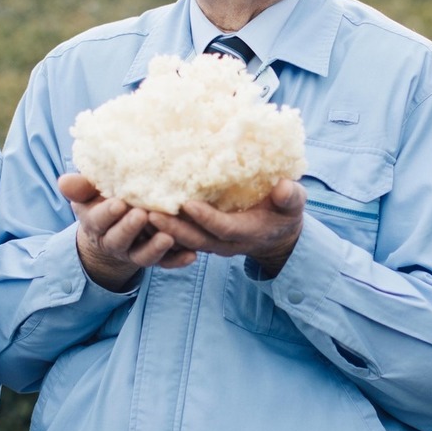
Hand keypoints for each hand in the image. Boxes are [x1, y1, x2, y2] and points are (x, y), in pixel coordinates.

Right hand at [58, 174, 195, 291]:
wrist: (116, 225)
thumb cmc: (102, 201)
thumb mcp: (88, 193)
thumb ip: (79, 187)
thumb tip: (64, 181)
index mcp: (96, 224)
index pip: (98, 221)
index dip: (107, 214)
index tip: (119, 203)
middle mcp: (115, 242)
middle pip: (119, 240)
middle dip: (129, 229)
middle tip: (142, 215)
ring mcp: (135, 252)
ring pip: (143, 256)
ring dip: (155, 249)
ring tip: (168, 238)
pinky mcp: (156, 258)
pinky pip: (166, 263)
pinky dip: (178, 261)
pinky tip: (192, 255)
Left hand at [147, 179, 306, 277]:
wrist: (277, 235)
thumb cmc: (285, 213)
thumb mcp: (293, 205)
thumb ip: (290, 198)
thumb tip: (284, 187)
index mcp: (246, 232)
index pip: (222, 228)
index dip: (206, 218)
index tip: (188, 204)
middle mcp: (224, 242)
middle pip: (194, 238)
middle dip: (171, 228)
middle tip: (149, 213)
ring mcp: (210, 242)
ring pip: (181, 240)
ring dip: (159, 230)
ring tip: (137, 213)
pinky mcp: (201, 238)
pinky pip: (177, 237)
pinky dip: (159, 229)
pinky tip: (139, 213)